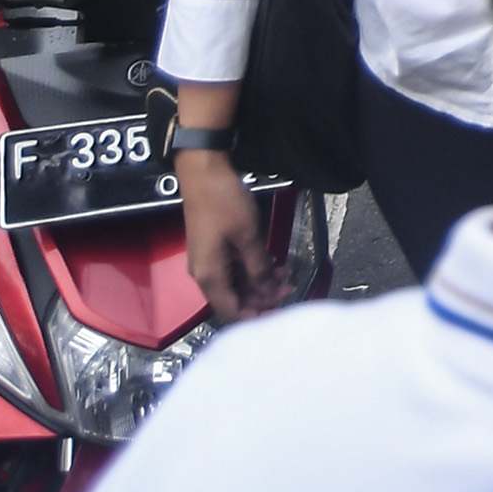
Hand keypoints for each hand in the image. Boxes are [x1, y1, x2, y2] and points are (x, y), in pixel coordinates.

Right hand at [176, 152, 283, 322]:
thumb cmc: (223, 203)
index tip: (278, 314)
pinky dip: (253, 269)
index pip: (230, 310)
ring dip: (260, 283)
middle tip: (289, 289)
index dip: (254, 316)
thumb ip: (257, 266)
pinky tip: (273, 263)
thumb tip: (267, 290)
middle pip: (234, 298)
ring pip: (236, 283)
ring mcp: (209, 261)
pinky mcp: (214, 249)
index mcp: (208, 276)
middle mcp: (205, 273)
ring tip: (286, 275)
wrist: (203, 174)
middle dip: (262, 298)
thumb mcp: (247, 236)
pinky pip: (234, 268)